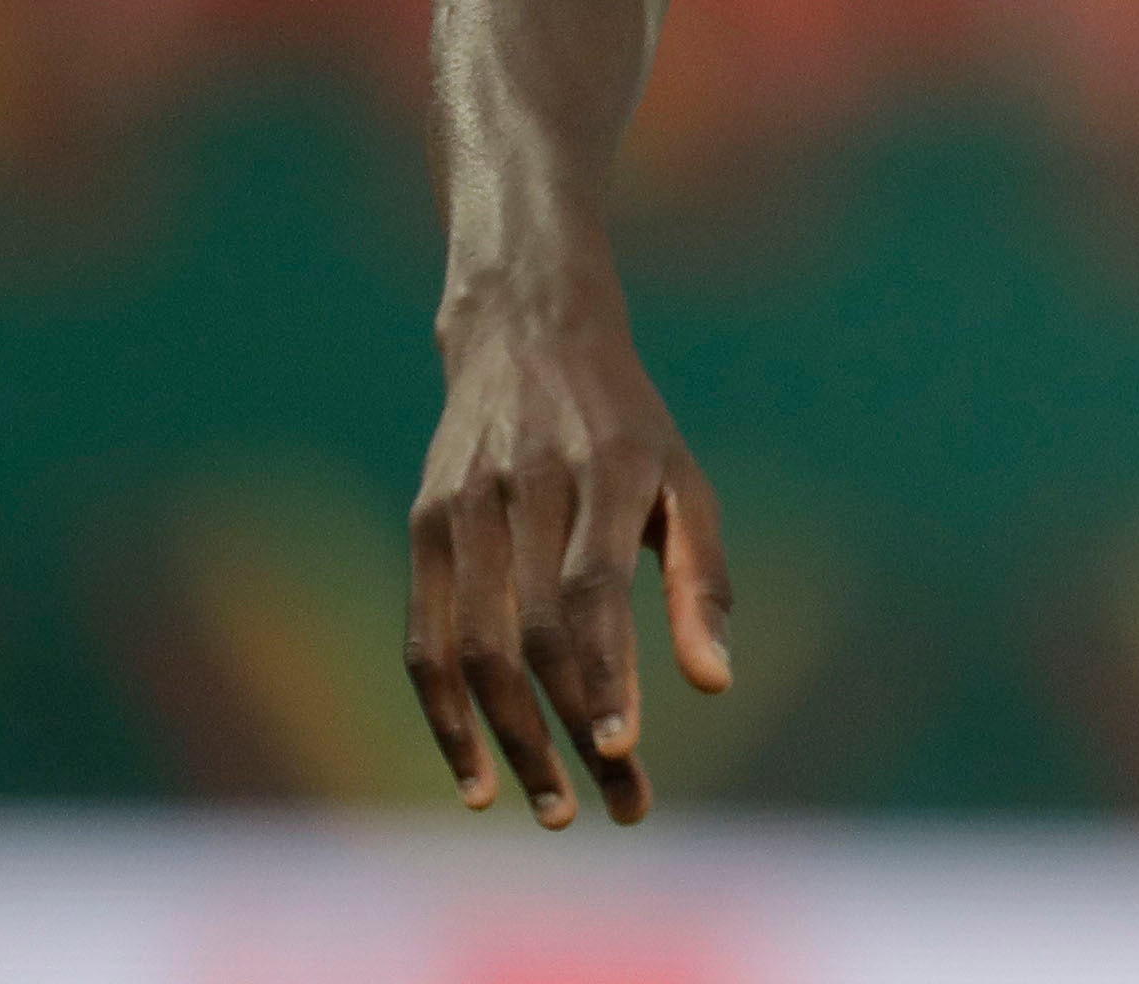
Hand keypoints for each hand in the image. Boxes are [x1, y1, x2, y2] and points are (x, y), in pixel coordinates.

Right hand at [405, 287, 734, 827]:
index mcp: (603, 469)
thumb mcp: (684, 480)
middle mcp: (528, 486)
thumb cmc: (625, 425)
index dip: (603, 674)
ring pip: (472, 646)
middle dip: (568, 730)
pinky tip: (477, 778)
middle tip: (614, 804)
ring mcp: (463, 506)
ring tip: (553, 809)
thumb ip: (702, 578)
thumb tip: (715, 684)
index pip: (591, 588)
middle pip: (534, 632)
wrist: (525, 329)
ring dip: (509, 740)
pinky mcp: (423, 526)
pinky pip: (423, 639)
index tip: (624, 750)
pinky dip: (445, 716)